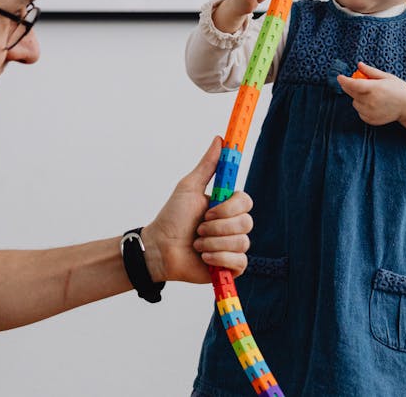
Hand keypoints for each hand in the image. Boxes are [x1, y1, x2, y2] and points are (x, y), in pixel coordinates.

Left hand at [142, 136, 252, 283]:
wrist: (160, 249)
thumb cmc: (172, 218)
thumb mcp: (189, 188)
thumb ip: (207, 165)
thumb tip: (219, 139)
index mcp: (226, 207)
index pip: (246, 202)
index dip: (230, 208)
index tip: (210, 209)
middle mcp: (232, 226)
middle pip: (246, 223)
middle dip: (217, 227)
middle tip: (198, 228)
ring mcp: (232, 246)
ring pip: (241, 242)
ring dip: (212, 243)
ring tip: (197, 244)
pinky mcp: (230, 267)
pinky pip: (239, 261)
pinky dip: (218, 258)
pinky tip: (204, 258)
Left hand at [336, 62, 405, 125]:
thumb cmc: (399, 89)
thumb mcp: (387, 77)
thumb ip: (371, 71)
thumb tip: (358, 65)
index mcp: (374, 88)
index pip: (352, 84)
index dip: (344, 80)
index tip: (339, 77)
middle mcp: (370, 101)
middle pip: (351, 92)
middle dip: (350, 86)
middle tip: (359, 83)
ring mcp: (369, 112)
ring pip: (354, 102)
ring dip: (357, 97)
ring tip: (372, 95)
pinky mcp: (370, 119)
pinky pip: (359, 111)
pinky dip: (362, 107)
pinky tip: (374, 104)